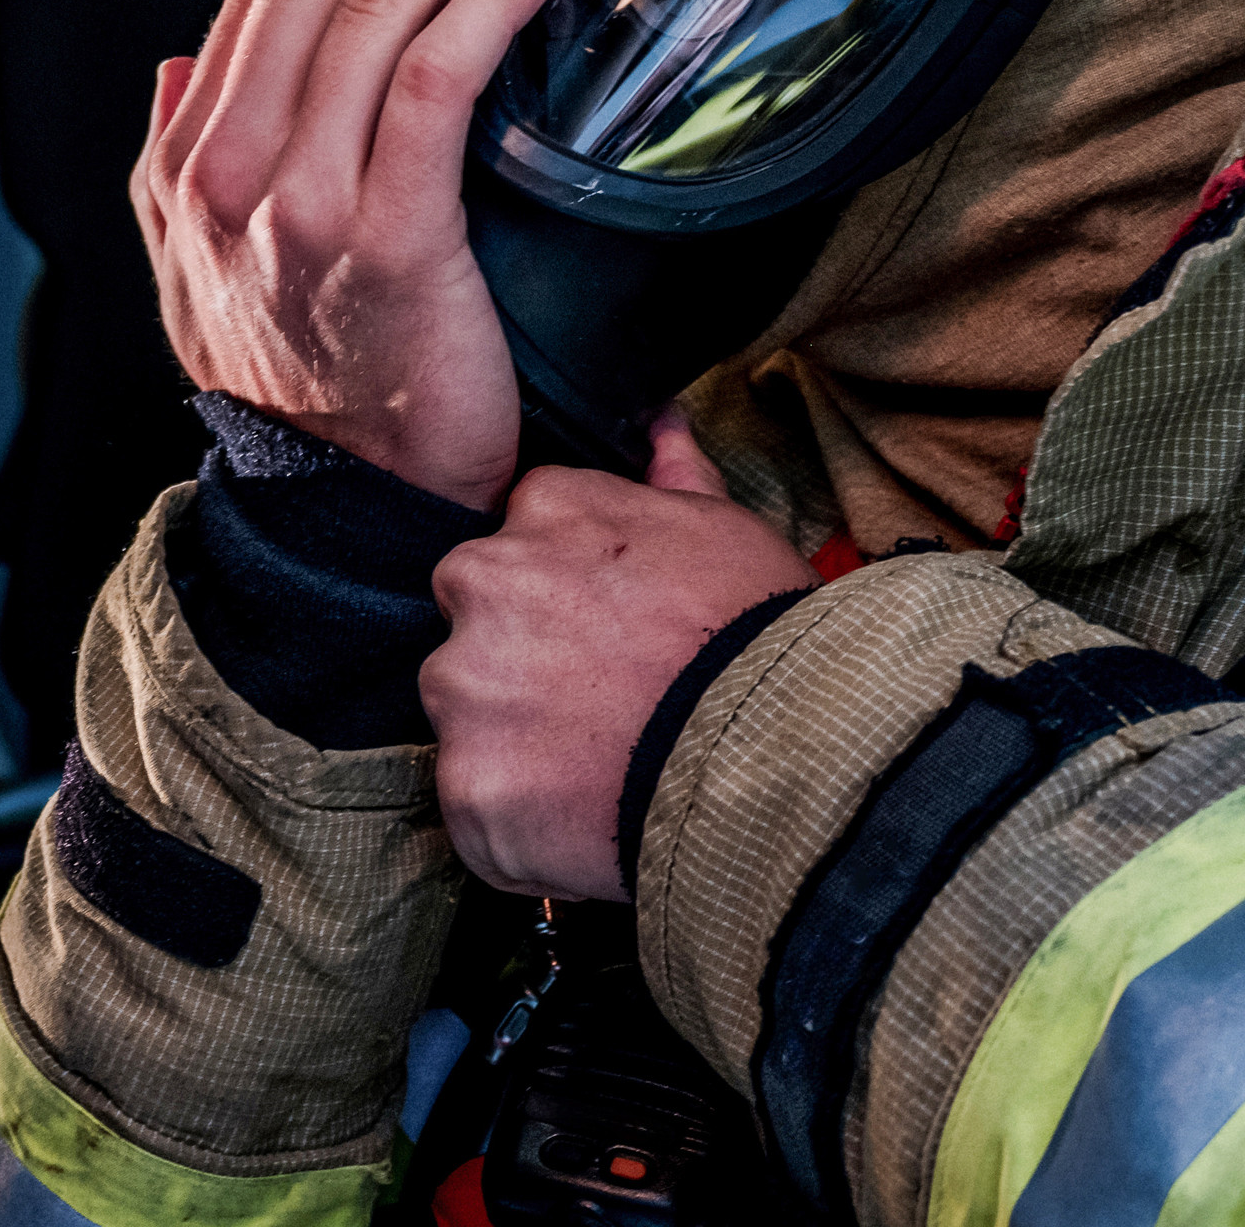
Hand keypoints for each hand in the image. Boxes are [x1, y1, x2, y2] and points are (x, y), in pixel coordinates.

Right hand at [133, 0, 553, 509]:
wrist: (342, 510)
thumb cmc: (303, 391)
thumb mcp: (194, 272)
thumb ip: (177, 160)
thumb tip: (178, 68)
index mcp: (186, 164)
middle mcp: (230, 173)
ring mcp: (303, 205)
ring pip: (374, 13)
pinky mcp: (390, 241)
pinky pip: (434, 88)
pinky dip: (481, 11)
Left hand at [422, 414, 814, 899]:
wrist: (779, 752)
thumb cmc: (761, 634)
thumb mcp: (729, 531)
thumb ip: (674, 475)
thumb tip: (661, 421)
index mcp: (542, 509)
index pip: (516, 545)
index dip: (562, 602)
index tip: (606, 638)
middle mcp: (482, 583)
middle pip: (472, 627)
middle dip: (518, 665)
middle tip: (600, 708)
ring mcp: (466, 689)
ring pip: (465, 718)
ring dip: (513, 745)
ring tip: (600, 771)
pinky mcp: (469, 786)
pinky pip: (477, 810)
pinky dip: (520, 824)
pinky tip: (586, 823)